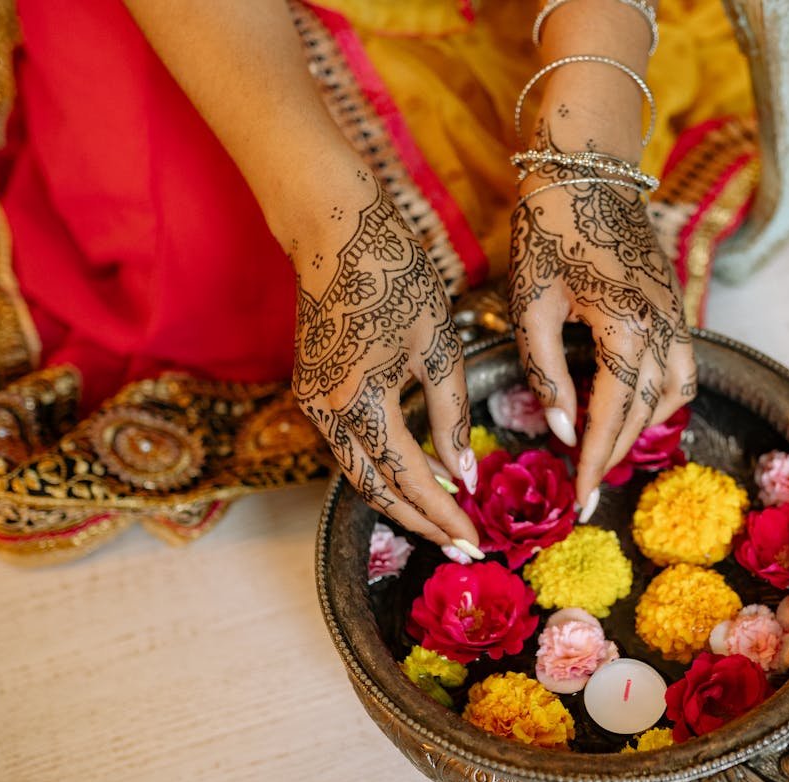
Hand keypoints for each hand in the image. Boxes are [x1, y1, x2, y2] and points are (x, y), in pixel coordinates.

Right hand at [291, 170, 481, 557]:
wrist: (334, 229)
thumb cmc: (396, 277)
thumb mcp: (438, 346)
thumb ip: (450, 416)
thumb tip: (464, 475)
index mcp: (360, 402)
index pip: (407, 479)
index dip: (442, 514)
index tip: (474, 541)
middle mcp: (327, 411)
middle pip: (373, 488)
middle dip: (418, 521)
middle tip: (460, 546)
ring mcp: (314, 400)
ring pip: (357, 471)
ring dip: (399, 499)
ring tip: (443, 521)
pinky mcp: (314, 386)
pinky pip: (350, 446)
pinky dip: (382, 469)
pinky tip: (415, 476)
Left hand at [507, 169, 696, 516]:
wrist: (586, 164)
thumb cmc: (548, 226)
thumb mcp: (531, 301)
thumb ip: (546, 372)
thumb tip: (563, 431)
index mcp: (626, 323)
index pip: (614, 413)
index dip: (595, 462)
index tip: (580, 503)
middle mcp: (664, 323)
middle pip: (646, 411)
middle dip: (615, 455)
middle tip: (586, 492)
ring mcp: (677, 312)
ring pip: (676, 392)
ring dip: (644, 427)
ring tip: (606, 450)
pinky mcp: (676, 302)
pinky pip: (682, 365)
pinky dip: (661, 395)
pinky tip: (631, 404)